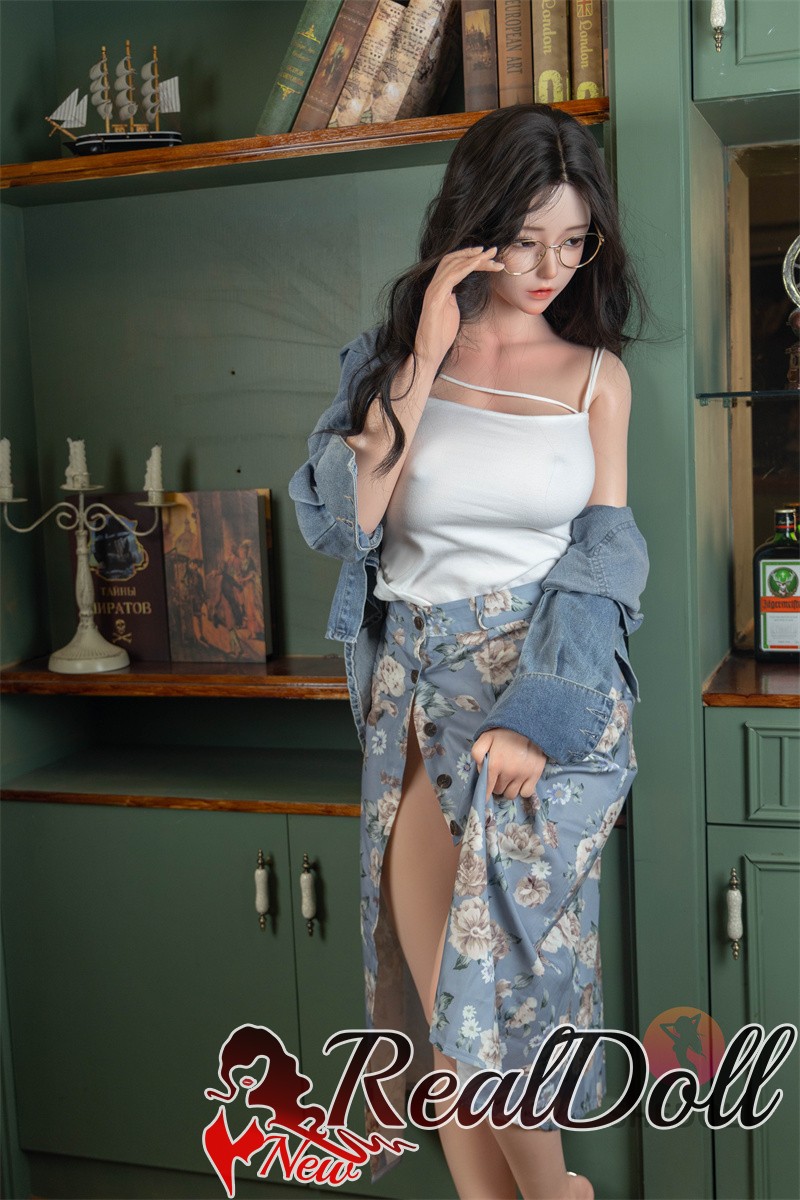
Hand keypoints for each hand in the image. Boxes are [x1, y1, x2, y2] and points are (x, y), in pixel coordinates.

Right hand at [414, 246, 503, 366]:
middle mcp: (434, 286)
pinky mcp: (434, 299)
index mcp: (439, 288)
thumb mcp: (451, 311)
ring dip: (474, 258)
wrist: (429, 353)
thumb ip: (453, 298)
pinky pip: (451, 277)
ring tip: (491, 256)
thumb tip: (458, 291)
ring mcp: (433, 291)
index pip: (453, 265)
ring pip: (452, 265)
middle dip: (474, 253)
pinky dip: (465, 268)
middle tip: (493, 250)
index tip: (488, 255)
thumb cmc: (441, 336)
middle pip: (453, 260)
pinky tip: (478, 264)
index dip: (470, 257)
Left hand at [471, 727, 546, 800]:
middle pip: (499, 791)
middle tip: (499, 777)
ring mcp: (523, 775)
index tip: (485, 795)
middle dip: (497, 786)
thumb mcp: (485, 738)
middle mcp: (509, 773)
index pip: (487, 789)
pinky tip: (520, 781)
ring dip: (508, 789)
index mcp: (495, 765)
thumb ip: (477, 753)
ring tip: (509, 779)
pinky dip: (522, 790)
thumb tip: (480, 769)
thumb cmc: (505, 732)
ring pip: (511, 794)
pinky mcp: (535, 775)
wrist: (528, 725)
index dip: (485, 793)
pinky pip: (526, 793)